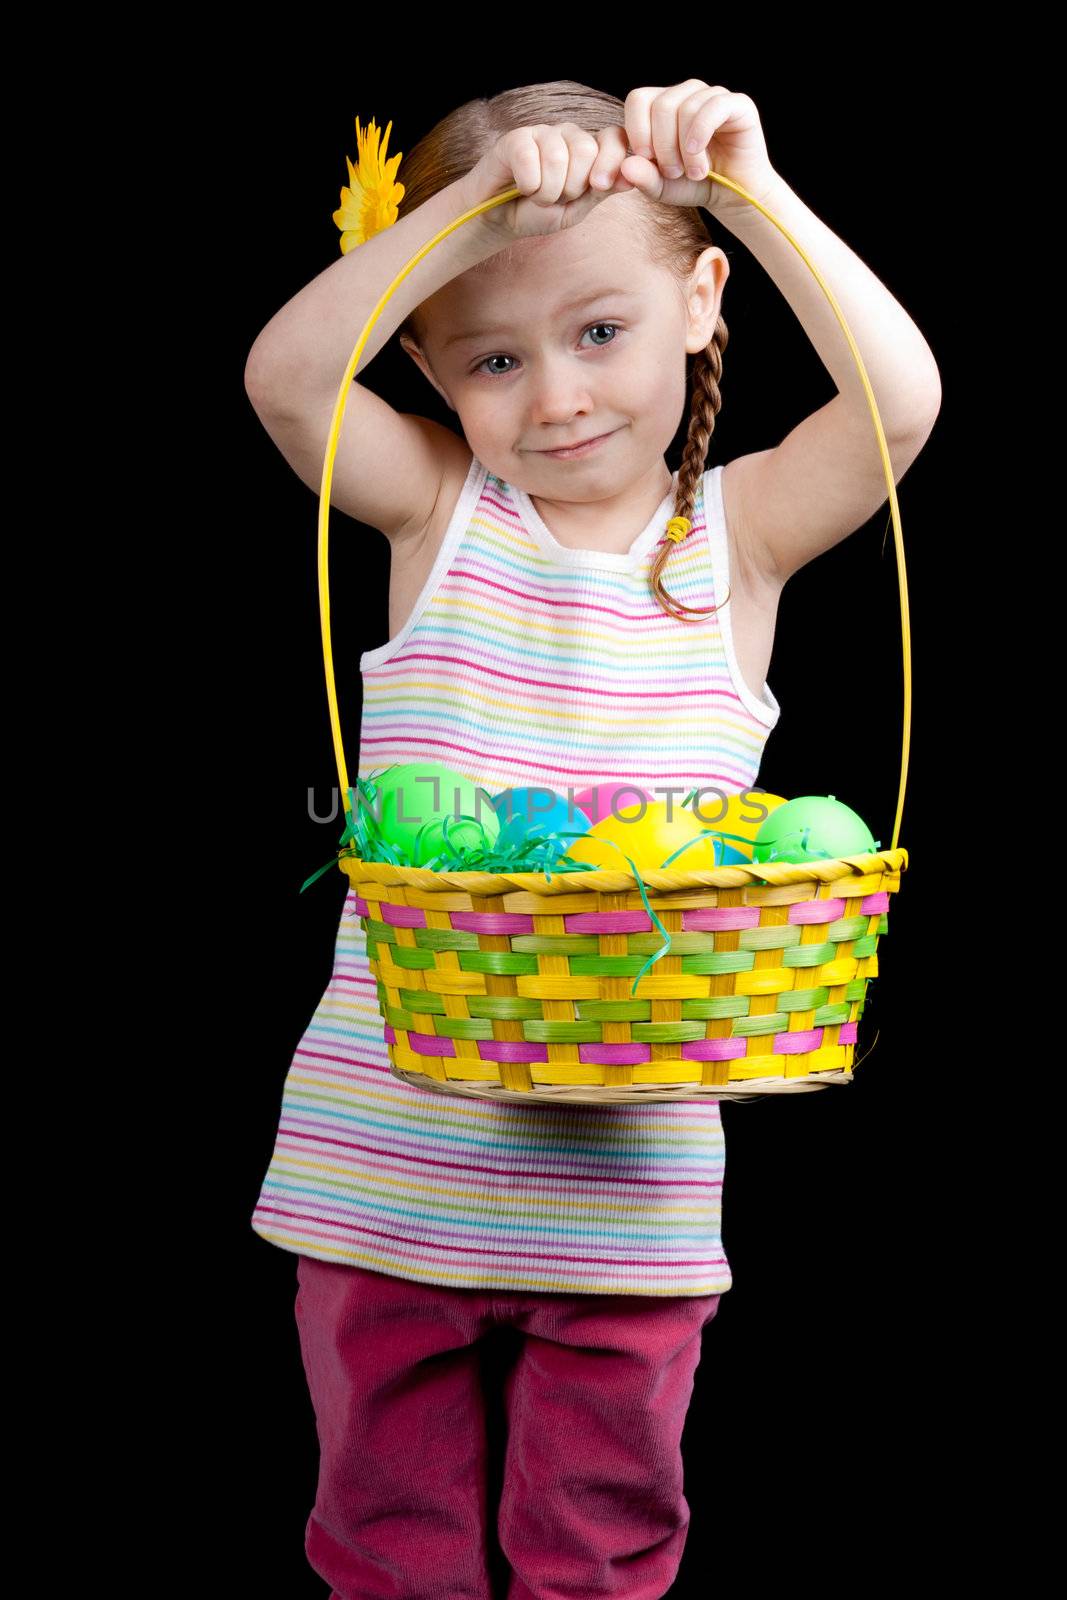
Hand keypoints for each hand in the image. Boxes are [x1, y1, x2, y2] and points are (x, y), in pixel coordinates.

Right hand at [459, 122, 639, 240]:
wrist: (501, 220)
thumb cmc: (539, 213)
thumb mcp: (577, 209)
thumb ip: (602, 191)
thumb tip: (630, 176)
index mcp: (591, 151)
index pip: (615, 138)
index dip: (610, 162)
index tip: (598, 187)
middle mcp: (570, 136)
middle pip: (586, 150)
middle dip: (572, 186)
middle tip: (557, 197)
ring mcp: (543, 133)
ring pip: (557, 158)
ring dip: (546, 191)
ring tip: (537, 195)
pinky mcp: (516, 138)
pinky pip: (529, 161)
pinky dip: (527, 185)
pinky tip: (521, 186)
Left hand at [618, 82, 779, 214]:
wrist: (734, 195)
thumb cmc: (695, 186)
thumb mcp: (662, 187)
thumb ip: (643, 178)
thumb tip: (626, 165)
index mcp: (663, 106)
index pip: (638, 99)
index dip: (637, 130)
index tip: (647, 160)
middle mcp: (687, 94)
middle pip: (660, 105)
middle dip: (663, 146)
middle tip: (673, 173)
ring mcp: (712, 96)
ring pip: (685, 108)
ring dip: (685, 149)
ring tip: (694, 173)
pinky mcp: (738, 104)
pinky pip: (712, 108)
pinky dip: (701, 134)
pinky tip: (700, 158)